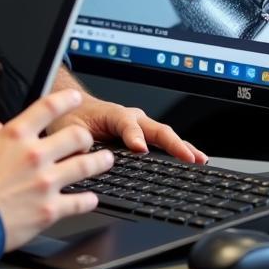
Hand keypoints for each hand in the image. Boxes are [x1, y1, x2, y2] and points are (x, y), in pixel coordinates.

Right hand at [0, 90, 113, 251]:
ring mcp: (46, 183)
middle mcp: (35, 155)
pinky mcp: (50, 210)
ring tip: (106, 161)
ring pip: (86, 166)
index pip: (48, 107)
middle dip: (86, 136)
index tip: (75, 98)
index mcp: (15, 136)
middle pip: (76, 136)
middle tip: (88, 140)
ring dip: (100, 162)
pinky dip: (88, 200)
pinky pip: (80, 203)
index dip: (66, 100)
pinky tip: (90, 199)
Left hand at [63, 94, 206, 162]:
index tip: (140, 148)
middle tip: (189, 157)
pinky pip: (164, 141)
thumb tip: (81, 159)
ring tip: (200, 161)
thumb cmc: (72, 118)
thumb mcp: (68, 130)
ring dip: (183, 147)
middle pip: (156, 129)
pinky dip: (180, 150)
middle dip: (173, 143)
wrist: (75, 107)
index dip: (134, 136)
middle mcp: (131, 118)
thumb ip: (76, 144)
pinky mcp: (144, 134)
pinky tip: (193, 160)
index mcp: (112, 114)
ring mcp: (140, 125)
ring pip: (165, 134)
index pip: (126, 124)